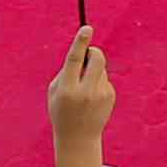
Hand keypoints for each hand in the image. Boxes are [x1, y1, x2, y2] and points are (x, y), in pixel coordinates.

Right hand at [46, 25, 114, 166]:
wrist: (78, 137)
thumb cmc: (61, 110)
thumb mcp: (55, 91)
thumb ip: (66, 71)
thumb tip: (85, 53)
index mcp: (68, 89)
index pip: (75, 60)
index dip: (80, 42)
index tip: (87, 28)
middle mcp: (86, 91)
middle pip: (97, 59)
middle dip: (94, 51)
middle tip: (88, 54)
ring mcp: (100, 94)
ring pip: (101, 68)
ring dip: (93, 71)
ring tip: (84, 89)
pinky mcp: (110, 96)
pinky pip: (105, 79)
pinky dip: (98, 82)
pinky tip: (92, 99)